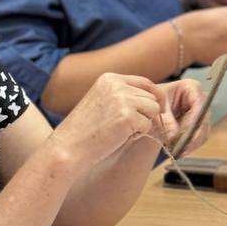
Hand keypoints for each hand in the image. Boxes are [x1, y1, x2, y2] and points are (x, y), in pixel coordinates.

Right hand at [51, 73, 165, 167]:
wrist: (68, 147)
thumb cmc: (84, 130)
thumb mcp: (102, 101)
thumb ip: (123, 95)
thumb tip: (154, 98)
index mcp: (110, 78)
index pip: (145, 82)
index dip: (154, 97)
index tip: (158, 109)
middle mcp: (117, 84)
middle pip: (152, 96)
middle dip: (148, 113)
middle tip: (130, 127)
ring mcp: (123, 99)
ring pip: (153, 109)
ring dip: (144, 123)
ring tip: (123, 131)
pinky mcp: (128, 117)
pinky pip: (148, 125)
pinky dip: (138, 134)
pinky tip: (120, 137)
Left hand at [156, 78, 209, 155]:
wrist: (148, 105)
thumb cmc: (152, 101)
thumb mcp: (156, 108)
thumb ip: (166, 121)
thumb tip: (174, 137)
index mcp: (192, 87)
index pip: (199, 107)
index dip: (193, 123)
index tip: (185, 137)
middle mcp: (200, 99)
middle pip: (204, 121)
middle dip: (193, 137)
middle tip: (181, 149)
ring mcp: (201, 112)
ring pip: (204, 132)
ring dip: (192, 144)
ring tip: (179, 152)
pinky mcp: (198, 125)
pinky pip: (199, 138)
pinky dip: (190, 146)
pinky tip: (180, 152)